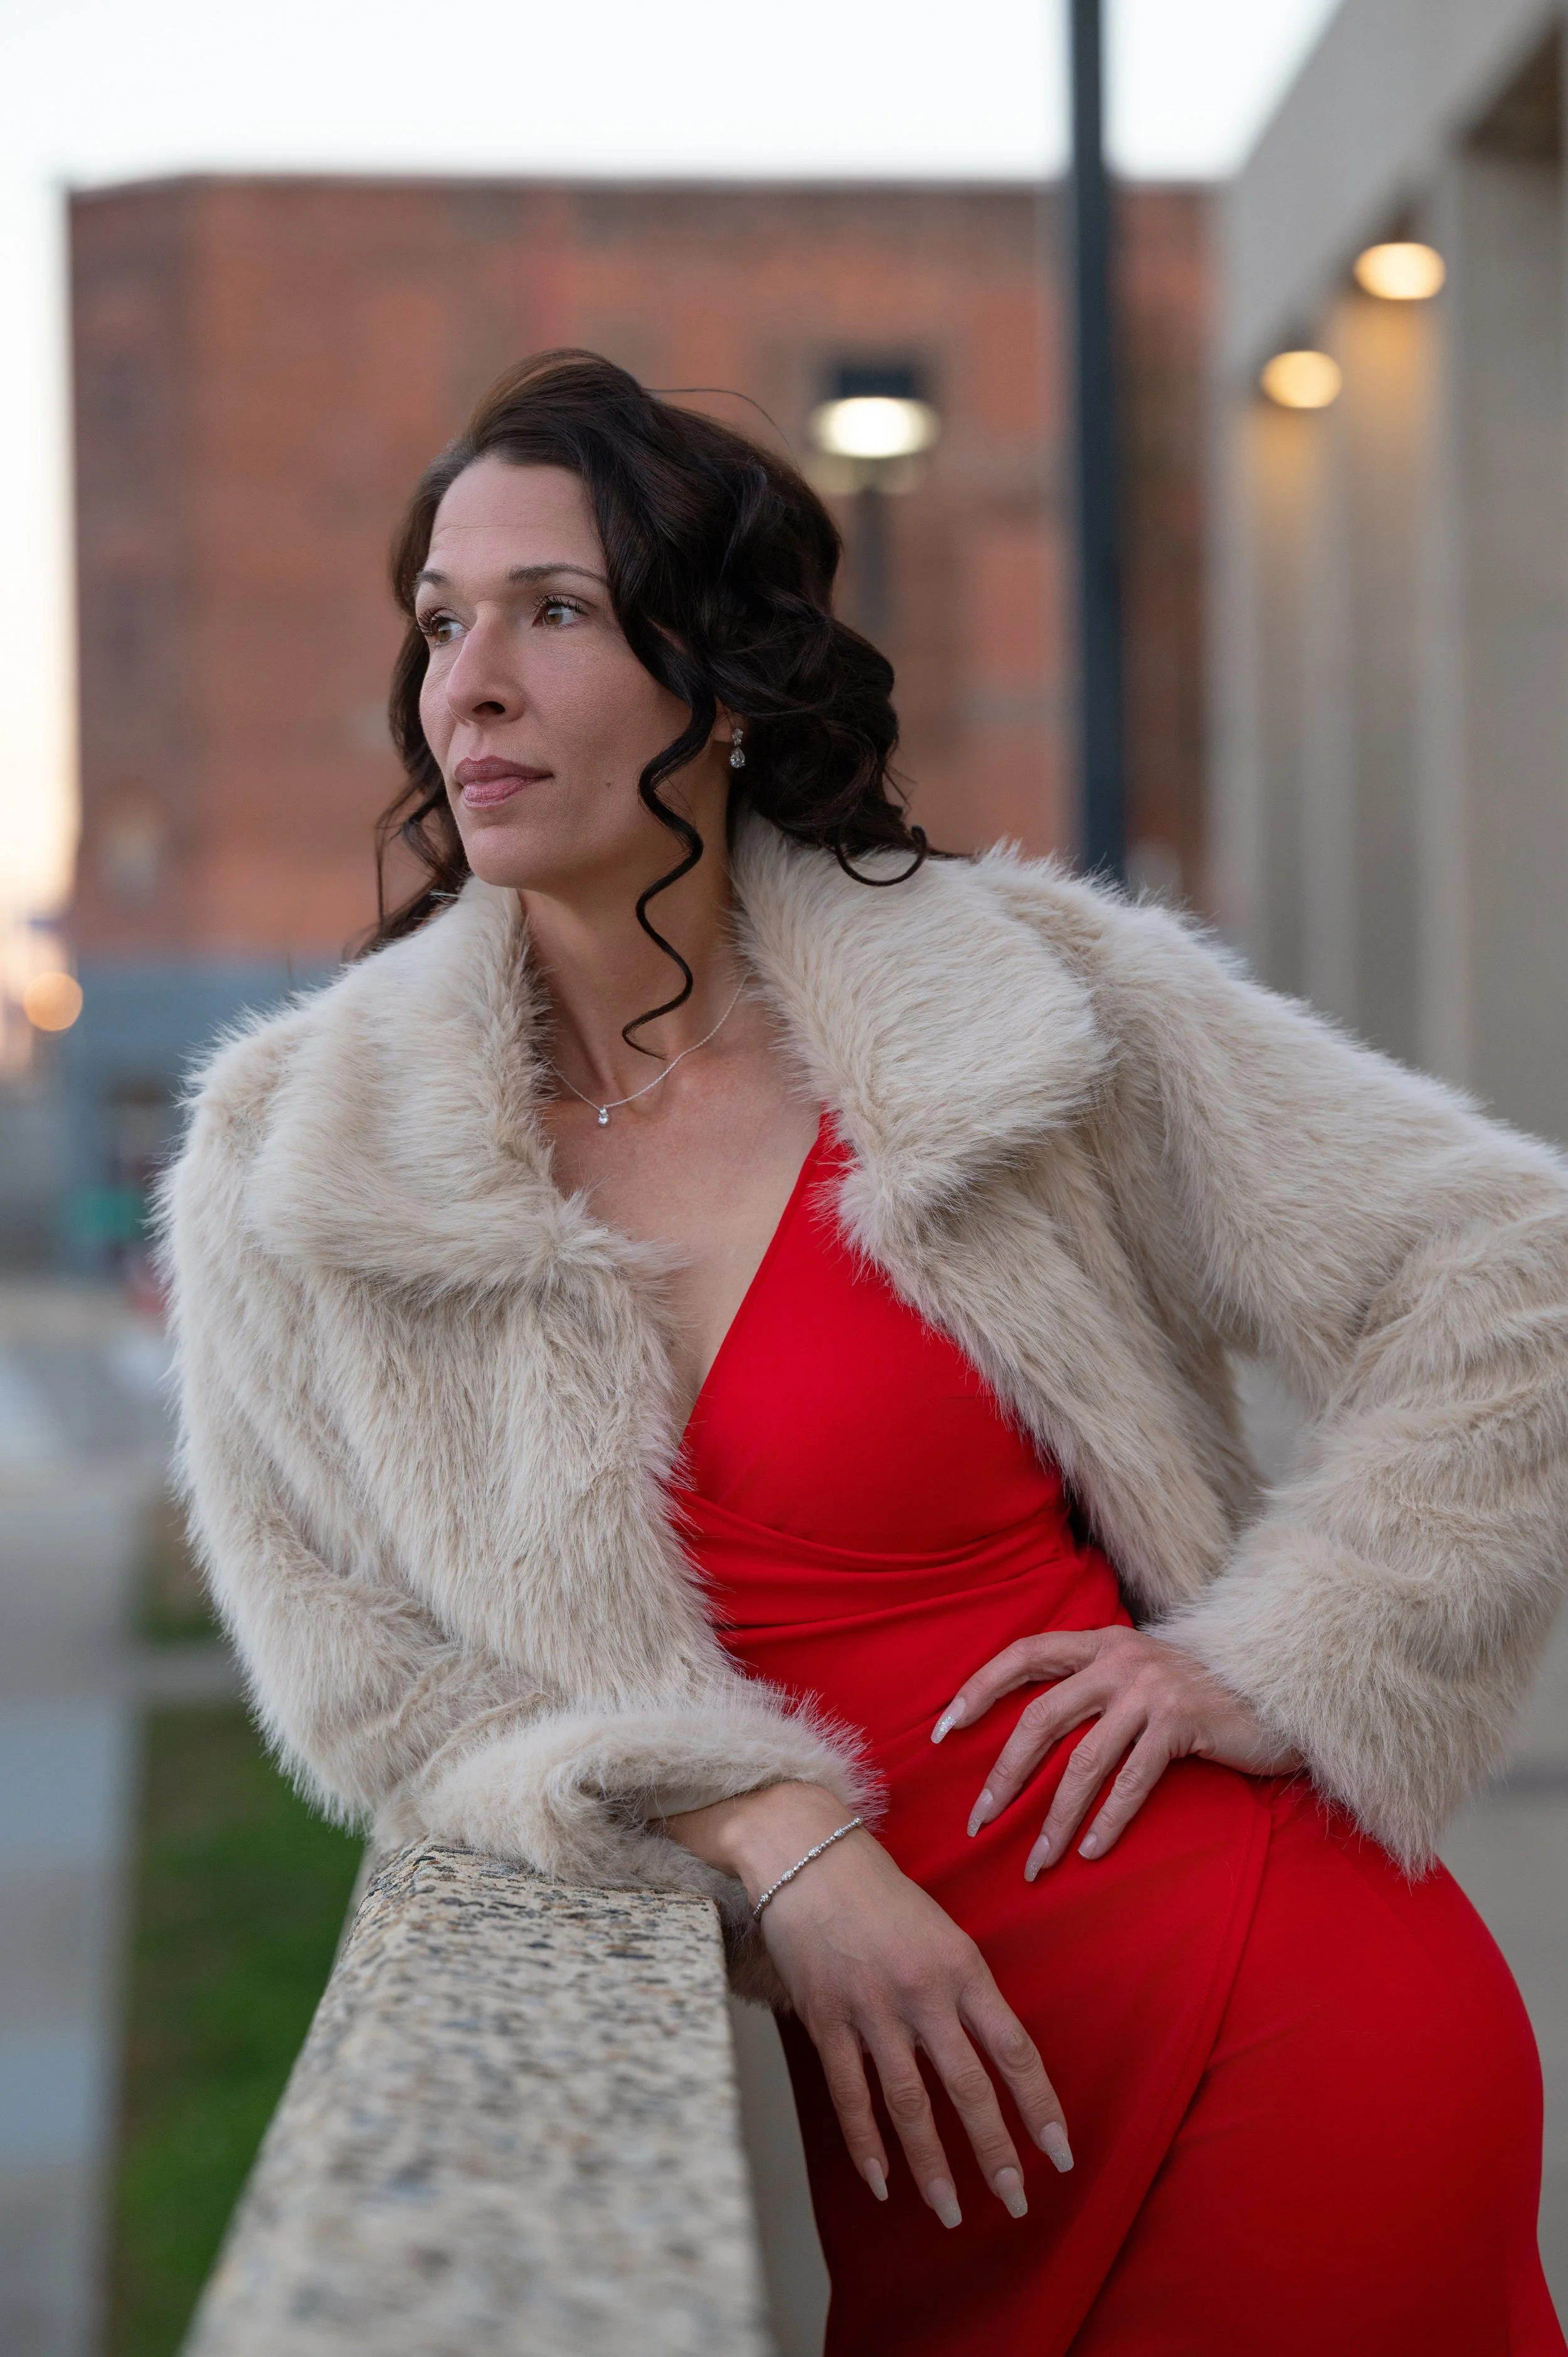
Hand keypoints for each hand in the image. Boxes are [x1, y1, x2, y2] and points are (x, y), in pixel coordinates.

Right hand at [664, 1782, 1072, 2227]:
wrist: (808, 1855)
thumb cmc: (881, 1896)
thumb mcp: (942, 1934)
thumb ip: (966, 1994)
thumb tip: (992, 2061)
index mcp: (962, 1966)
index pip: (1013, 2048)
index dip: (1040, 2105)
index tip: (1060, 2154)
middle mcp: (922, 1991)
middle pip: (967, 2086)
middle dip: (995, 2151)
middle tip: (1015, 2200)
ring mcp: (871, 2008)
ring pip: (909, 2103)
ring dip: (932, 2165)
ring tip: (950, 2212)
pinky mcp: (826, 2019)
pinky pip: (850, 2094)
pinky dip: (866, 2144)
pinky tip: (882, 2183)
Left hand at [935, 1626, 1300, 1877]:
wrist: (1275, 1689)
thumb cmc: (1197, 1692)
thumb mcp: (1138, 1674)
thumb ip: (1092, 1686)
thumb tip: (1033, 1729)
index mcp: (1100, 1643)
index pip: (1024, 1655)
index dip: (979, 1689)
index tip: (943, 1730)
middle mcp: (1119, 1659)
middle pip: (1041, 1719)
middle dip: (1005, 1775)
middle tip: (979, 1821)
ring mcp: (1151, 1691)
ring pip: (1084, 1762)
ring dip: (1055, 1819)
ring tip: (1036, 1862)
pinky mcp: (1181, 1723)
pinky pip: (1133, 1781)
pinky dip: (1108, 1821)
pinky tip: (1090, 1852)